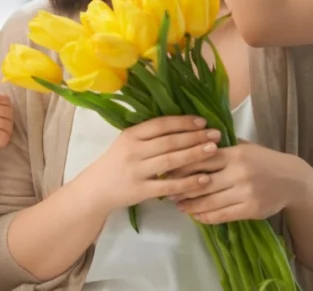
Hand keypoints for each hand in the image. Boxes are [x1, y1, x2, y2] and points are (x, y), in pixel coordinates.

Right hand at [71, 116, 221, 215]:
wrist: (95, 189)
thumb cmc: (115, 163)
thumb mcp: (126, 143)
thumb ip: (148, 135)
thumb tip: (181, 125)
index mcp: (130, 135)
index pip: (161, 125)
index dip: (183, 122)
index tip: (202, 122)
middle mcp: (134, 151)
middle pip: (170, 141)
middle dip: (195, 137)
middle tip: (216, 134)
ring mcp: (137, 171)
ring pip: (171, 161)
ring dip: (195, 154)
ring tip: (214, 150)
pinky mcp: (141, 190)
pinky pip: (169, 185)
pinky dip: (188, 182)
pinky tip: (204, 179)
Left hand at [167, 141, 309, 223]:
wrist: (293, 180)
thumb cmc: (264, 160)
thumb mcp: (245, 146)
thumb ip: (222, 145)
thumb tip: (191, 141)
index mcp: (235, 154)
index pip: (202, 159)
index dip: (182, 166)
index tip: (168, 170)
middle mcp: (239, 172)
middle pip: (202, 182)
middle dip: (182, 188)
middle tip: (168, 191)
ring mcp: (245, 192)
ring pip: (210, 201)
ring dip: (190, 205)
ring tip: (178, 206)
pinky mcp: (251, 210)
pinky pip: (222, 215)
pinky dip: (206, 217)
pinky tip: (196, 215)